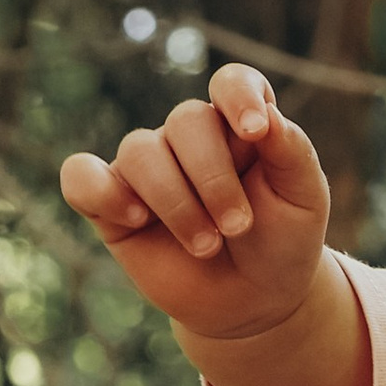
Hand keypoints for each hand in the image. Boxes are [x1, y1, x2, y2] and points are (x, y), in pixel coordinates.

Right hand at [60, 63, 329, 346]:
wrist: (253, 303)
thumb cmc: (282, 243)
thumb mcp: (304, 200)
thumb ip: (292, 151)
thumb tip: (267, 115)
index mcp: (239, 127)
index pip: (231, 82)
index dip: (238, 95)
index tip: (255, 131)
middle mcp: (190, 139)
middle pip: (186, 121)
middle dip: (214, 178)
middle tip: (238, 227)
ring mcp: (148, 168)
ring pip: (140, 151)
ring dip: (176, 202)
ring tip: (207, 246)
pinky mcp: (112, 203)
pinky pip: (81, 177)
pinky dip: (100, 191)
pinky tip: (134, 217)